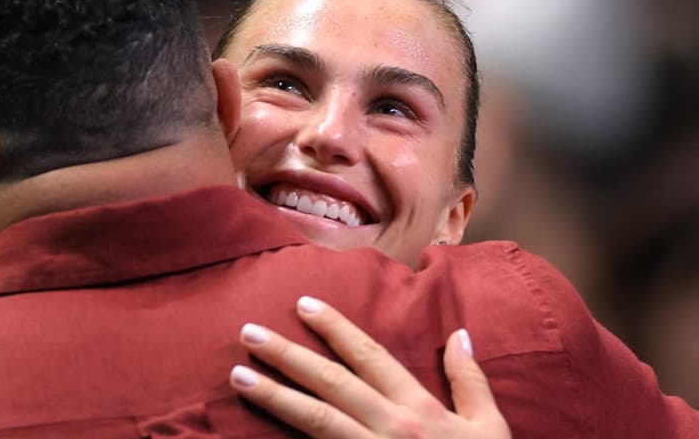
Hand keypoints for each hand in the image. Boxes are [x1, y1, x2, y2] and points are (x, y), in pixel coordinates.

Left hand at [229, 296, 509, 438]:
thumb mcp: (491, 429)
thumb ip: (470, 381)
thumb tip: (460, 334)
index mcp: (420, 409)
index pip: (369, 357)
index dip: (336, 328)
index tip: (303, 304)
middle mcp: (391, 428)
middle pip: (331, 384)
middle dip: (288, 355)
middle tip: (248, 332)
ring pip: (316, 421)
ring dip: (274, 396)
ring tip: (238, 375)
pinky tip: (252, 435)